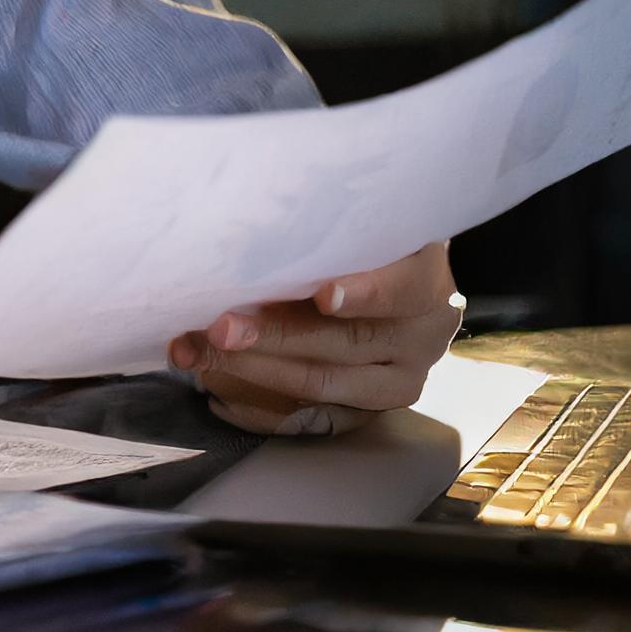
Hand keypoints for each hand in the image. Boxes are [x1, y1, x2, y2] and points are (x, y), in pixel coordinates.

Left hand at [167, 241, 463, 435]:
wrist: (408, 288)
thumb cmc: (374, 242)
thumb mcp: (371, 225)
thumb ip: (339, 230)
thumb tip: (267, 217)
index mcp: (427, 284)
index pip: (404, 291)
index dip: (365, 294)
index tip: (323, 295)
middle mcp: (421, 338)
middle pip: (348, 343)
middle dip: (278, 336)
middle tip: (222, 327)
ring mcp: (398, 379)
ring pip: (325, 382)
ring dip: (257, 367)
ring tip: (203, 350)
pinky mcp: (369, 407)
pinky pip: (313, 414)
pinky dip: (261, 400)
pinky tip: (216, 386)